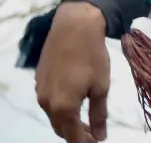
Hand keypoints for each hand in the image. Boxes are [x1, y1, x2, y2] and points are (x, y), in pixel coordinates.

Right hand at [35, 1, 109, 142]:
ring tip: (85, 117)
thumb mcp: (101, 86)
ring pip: (53, 114)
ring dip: (67, 119)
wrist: (74, 27)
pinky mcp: (39, 79)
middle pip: (60, 128)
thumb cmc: (92, 56)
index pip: (72, 136)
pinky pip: (49, 101)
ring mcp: (40, 91)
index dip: (85, 141)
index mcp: (63, 107)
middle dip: (76, 133)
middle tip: (93, 130)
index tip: (98, 140)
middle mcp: (47, 103)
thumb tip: (100, 136)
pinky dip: (60, 106)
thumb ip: (98, 114)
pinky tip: (73, 98)